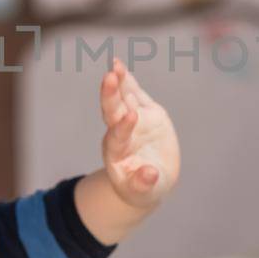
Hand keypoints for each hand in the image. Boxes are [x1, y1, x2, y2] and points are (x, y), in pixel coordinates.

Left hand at [98, 57, 180, 209]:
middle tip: (109, 77)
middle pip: (113, 112)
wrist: (150, 179)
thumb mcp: (143, 193)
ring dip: (118, 82)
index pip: (118, 137)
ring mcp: (132, 120)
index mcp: (118, 152)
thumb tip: (149, 174)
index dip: (123, 127)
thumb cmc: (142, 189)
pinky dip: (127, 80)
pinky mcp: (145, 112)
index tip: (131, 116)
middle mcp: (120, 133)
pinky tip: (118, 65)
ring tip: (115, 64)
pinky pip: (134, 94)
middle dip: (110, 95)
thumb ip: (143, 183)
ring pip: (122, 98)